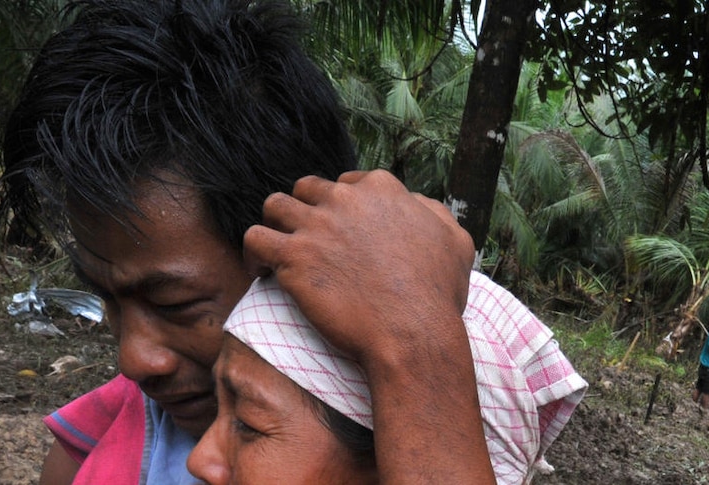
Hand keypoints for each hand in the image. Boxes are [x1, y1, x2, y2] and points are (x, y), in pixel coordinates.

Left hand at [243, 169, 474, 361]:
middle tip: (306, 240)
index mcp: (381, 189)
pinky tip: (262, 271)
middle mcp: (345, 199)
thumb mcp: (455, 241)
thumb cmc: (436, 294)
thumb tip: (417, 203)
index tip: (337, 229)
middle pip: (307, 189)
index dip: (338, 206)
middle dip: (304, 210)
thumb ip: (433, 213)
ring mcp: (316, 225)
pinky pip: (255, 239)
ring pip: (275, 205)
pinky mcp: (293, 256)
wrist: (412, 333)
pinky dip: (254, 253)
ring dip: (275, 225)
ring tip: (277, 250)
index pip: (347, 182)